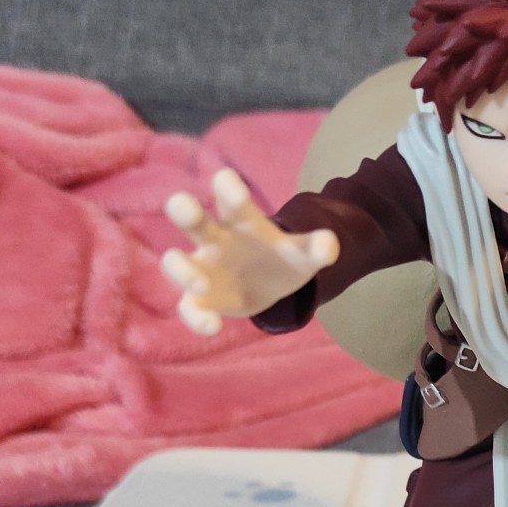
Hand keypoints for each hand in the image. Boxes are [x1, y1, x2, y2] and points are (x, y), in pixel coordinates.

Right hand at [160, 168, 339, 334]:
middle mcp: (214, 239)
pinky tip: (213, 327)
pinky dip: (196, 318)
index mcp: (240, 220)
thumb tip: (331, 244)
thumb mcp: (303, 253)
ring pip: (176, 262)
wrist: (271, 283)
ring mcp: (203, 268)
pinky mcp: (201, 299)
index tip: (226, 180)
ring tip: (201, 285)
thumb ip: (317, 247)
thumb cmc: (281, 257)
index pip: (228, 197)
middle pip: (191, 218)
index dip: (227, 188)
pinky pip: (188, 307)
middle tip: (184, 207)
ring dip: (182, 270)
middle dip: (184, 209)